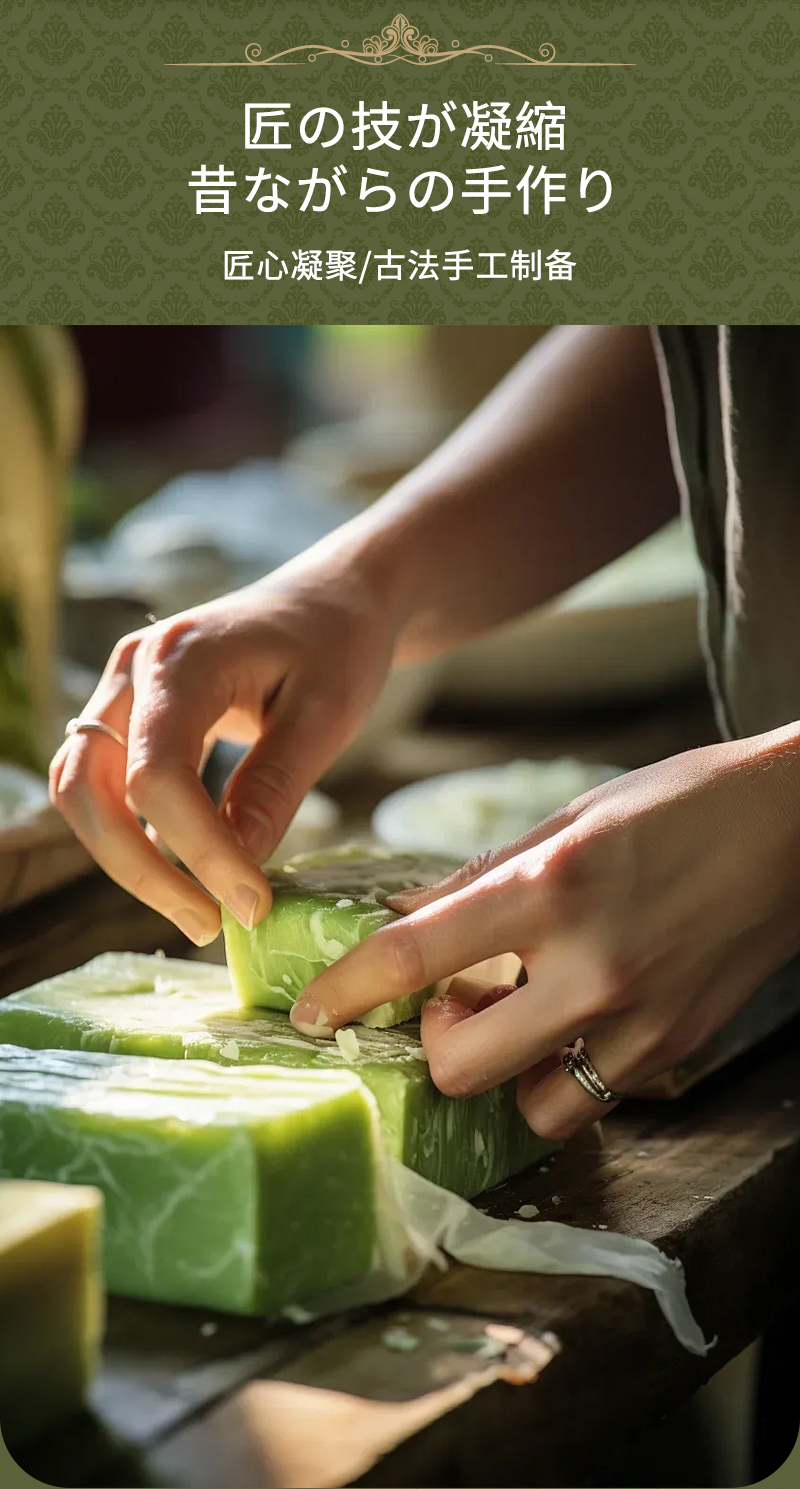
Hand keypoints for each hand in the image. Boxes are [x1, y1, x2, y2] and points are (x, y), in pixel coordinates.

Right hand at [50, 555, 398, 944]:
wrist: (334, 596)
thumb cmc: (340, 642)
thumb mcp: (328, 715)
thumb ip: (275, 788)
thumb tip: (236, 874)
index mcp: (181, 659)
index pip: (158, 775)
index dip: (197, 851)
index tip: (251, 905)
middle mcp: (133, 670)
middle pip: (90, 789)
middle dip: (140, 870)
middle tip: (208, 925)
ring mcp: (123, 689)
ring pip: (83, 792)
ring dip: (126, 859)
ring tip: (199, 909)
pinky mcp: (132, 714)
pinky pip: (105, 784)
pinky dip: (134, 834)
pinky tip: (187, 872)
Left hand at [289, 728, 799, 1137]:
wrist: (797, 827)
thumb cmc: (680, 803)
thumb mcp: (569, 818)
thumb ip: (482, 876)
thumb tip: (407, 915)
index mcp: (551, 888)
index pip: (412, 957)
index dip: (345, 992)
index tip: (313, 1013)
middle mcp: (591, 966)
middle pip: (459, 1066)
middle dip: (433, 1044)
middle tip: (449, 1003)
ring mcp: (640, 1020)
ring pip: (528, 1108)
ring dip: (503, 1071)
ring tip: (519, 1016)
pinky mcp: (676, 1048)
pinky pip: (592, 1095)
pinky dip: (564, 1071)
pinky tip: (573, 1019)